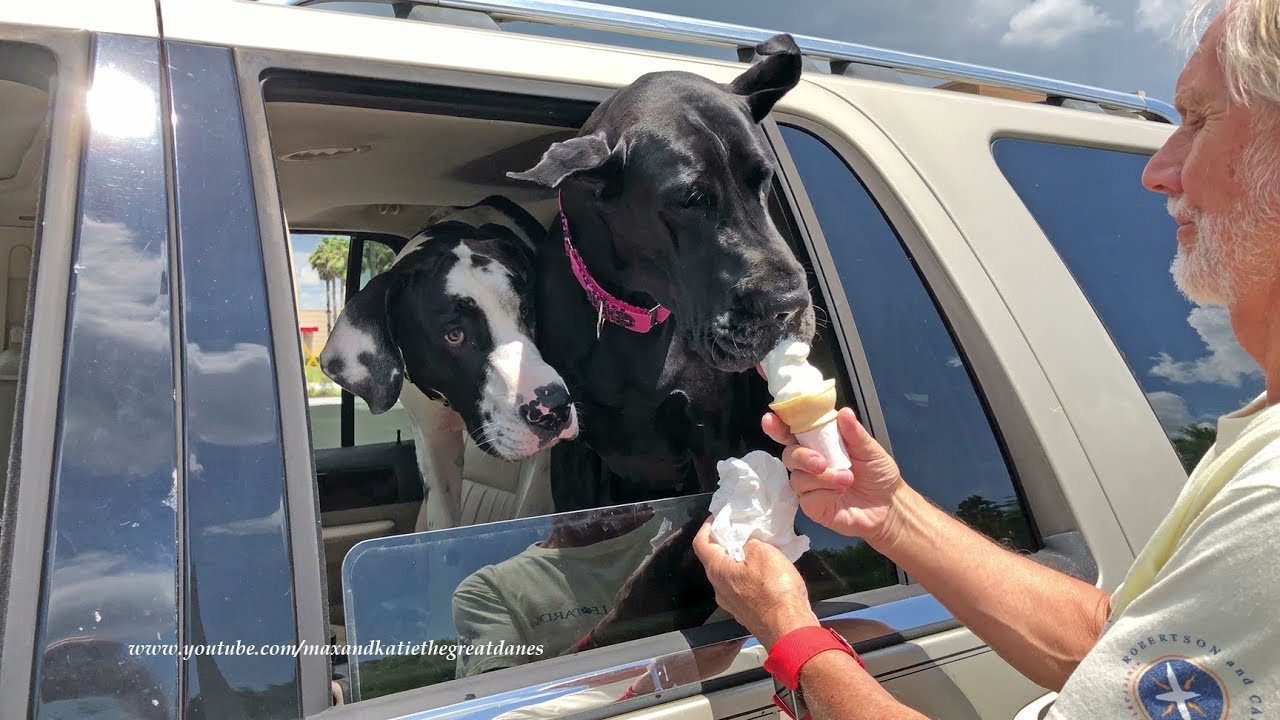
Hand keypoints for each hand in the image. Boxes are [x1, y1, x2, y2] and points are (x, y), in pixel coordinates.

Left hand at [692, 518, 817, 648]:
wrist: (789, 629)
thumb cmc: (774, 589)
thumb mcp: (763, 552)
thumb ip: (750, 542)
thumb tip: (746, 544)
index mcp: (717, 571)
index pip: (701, 543)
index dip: (706, 527)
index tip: (716, 518)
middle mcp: (719, 589)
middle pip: (715, 560)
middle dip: (726, 544)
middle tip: (741, 531)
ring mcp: (732, 605)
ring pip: (730, 576)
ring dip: (740, 561)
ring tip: (757, 550)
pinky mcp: (746, 614)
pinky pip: (743, 589)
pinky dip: (750, 577)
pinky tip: (767, 573)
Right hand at [763, 407, 903, 543]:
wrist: (889, 506)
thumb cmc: (877, 473)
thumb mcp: (870, 449)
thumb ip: (854, 433)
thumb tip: (844, 412)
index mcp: (819, 444)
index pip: (792, 432)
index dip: (778, 426)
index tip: (770, 419)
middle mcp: (809, 464)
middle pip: (789, 455)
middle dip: (802, 456)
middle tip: (821, 462)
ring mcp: (809, 487)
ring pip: (798, 479)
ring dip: (823, 478)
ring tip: (847, 479)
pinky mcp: (813, 507)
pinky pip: (807, 499)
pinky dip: (825, 494)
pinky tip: (840, 493)